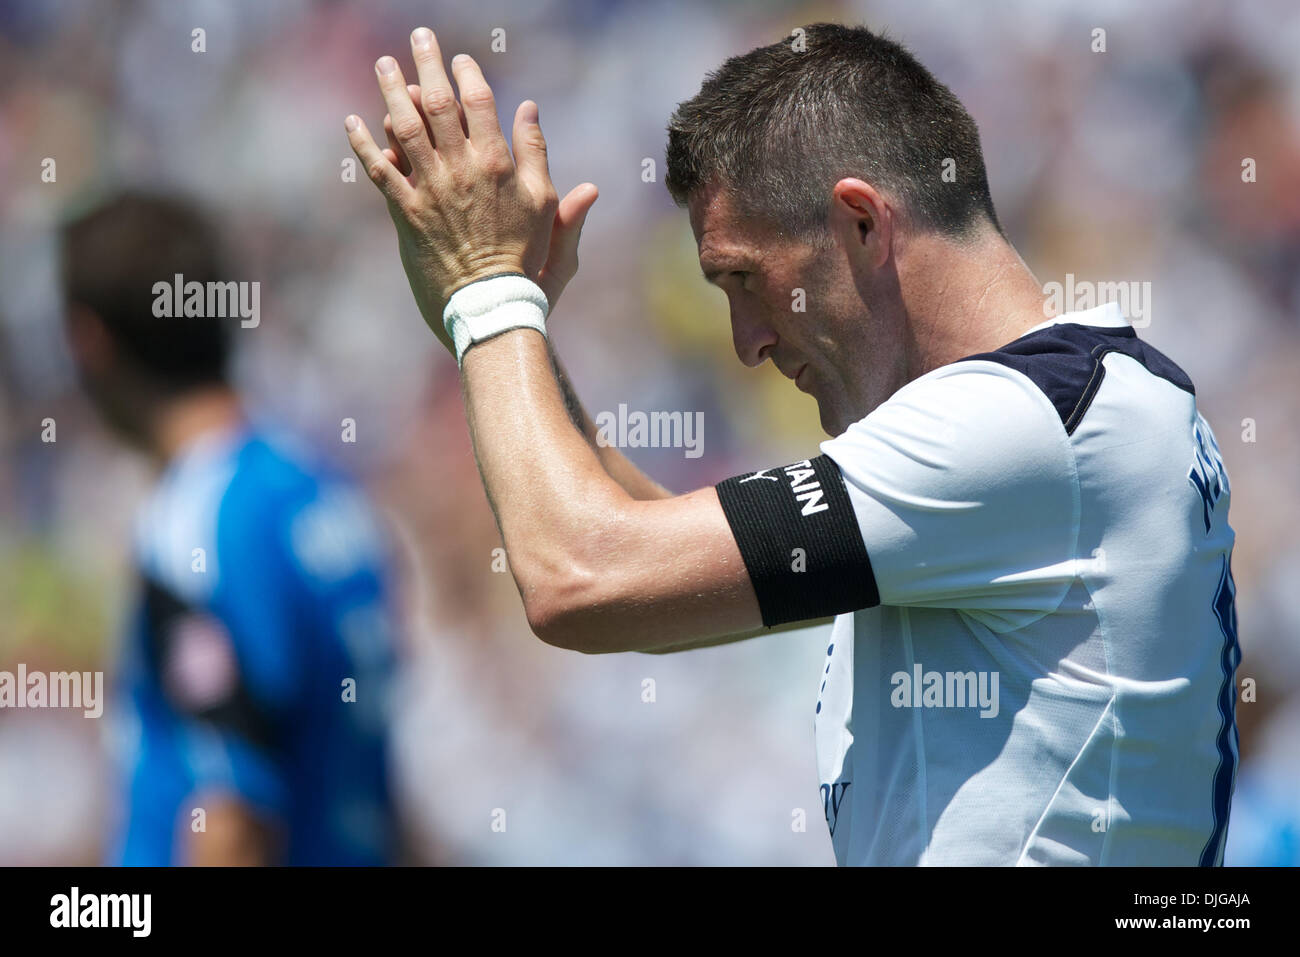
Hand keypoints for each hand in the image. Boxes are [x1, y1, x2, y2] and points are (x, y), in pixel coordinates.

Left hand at [345, 28, 596, 350]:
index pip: (479, 103)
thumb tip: (531, 110)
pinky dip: (364, 145)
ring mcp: (429, 190)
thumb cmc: (525, 259)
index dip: (467, 74)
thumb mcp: (545, 207)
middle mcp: (459, 170)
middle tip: (419, 38)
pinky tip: (352, 122)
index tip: (460, 58)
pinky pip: (379, 173)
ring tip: (384, 65)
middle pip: (437, 103)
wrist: (489, 303)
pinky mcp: (406, 213)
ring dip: (392, 93)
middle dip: (427, 64)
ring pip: (404, 129)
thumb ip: (538, 156)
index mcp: (497, 164)